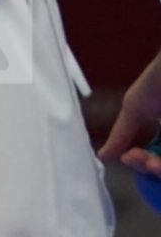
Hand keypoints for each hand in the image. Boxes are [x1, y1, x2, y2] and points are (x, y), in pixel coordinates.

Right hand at [100, 47, 160, 174]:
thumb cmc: (155, 85)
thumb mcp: (133, 108)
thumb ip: (120, 134)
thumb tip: (103, 156)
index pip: (151, 159)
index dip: (140, 163)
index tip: (128, 156)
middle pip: (160, 167)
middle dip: (148, 168)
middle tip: (145, 162)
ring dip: (159, 171)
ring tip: (152, 163)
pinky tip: (157, 162)